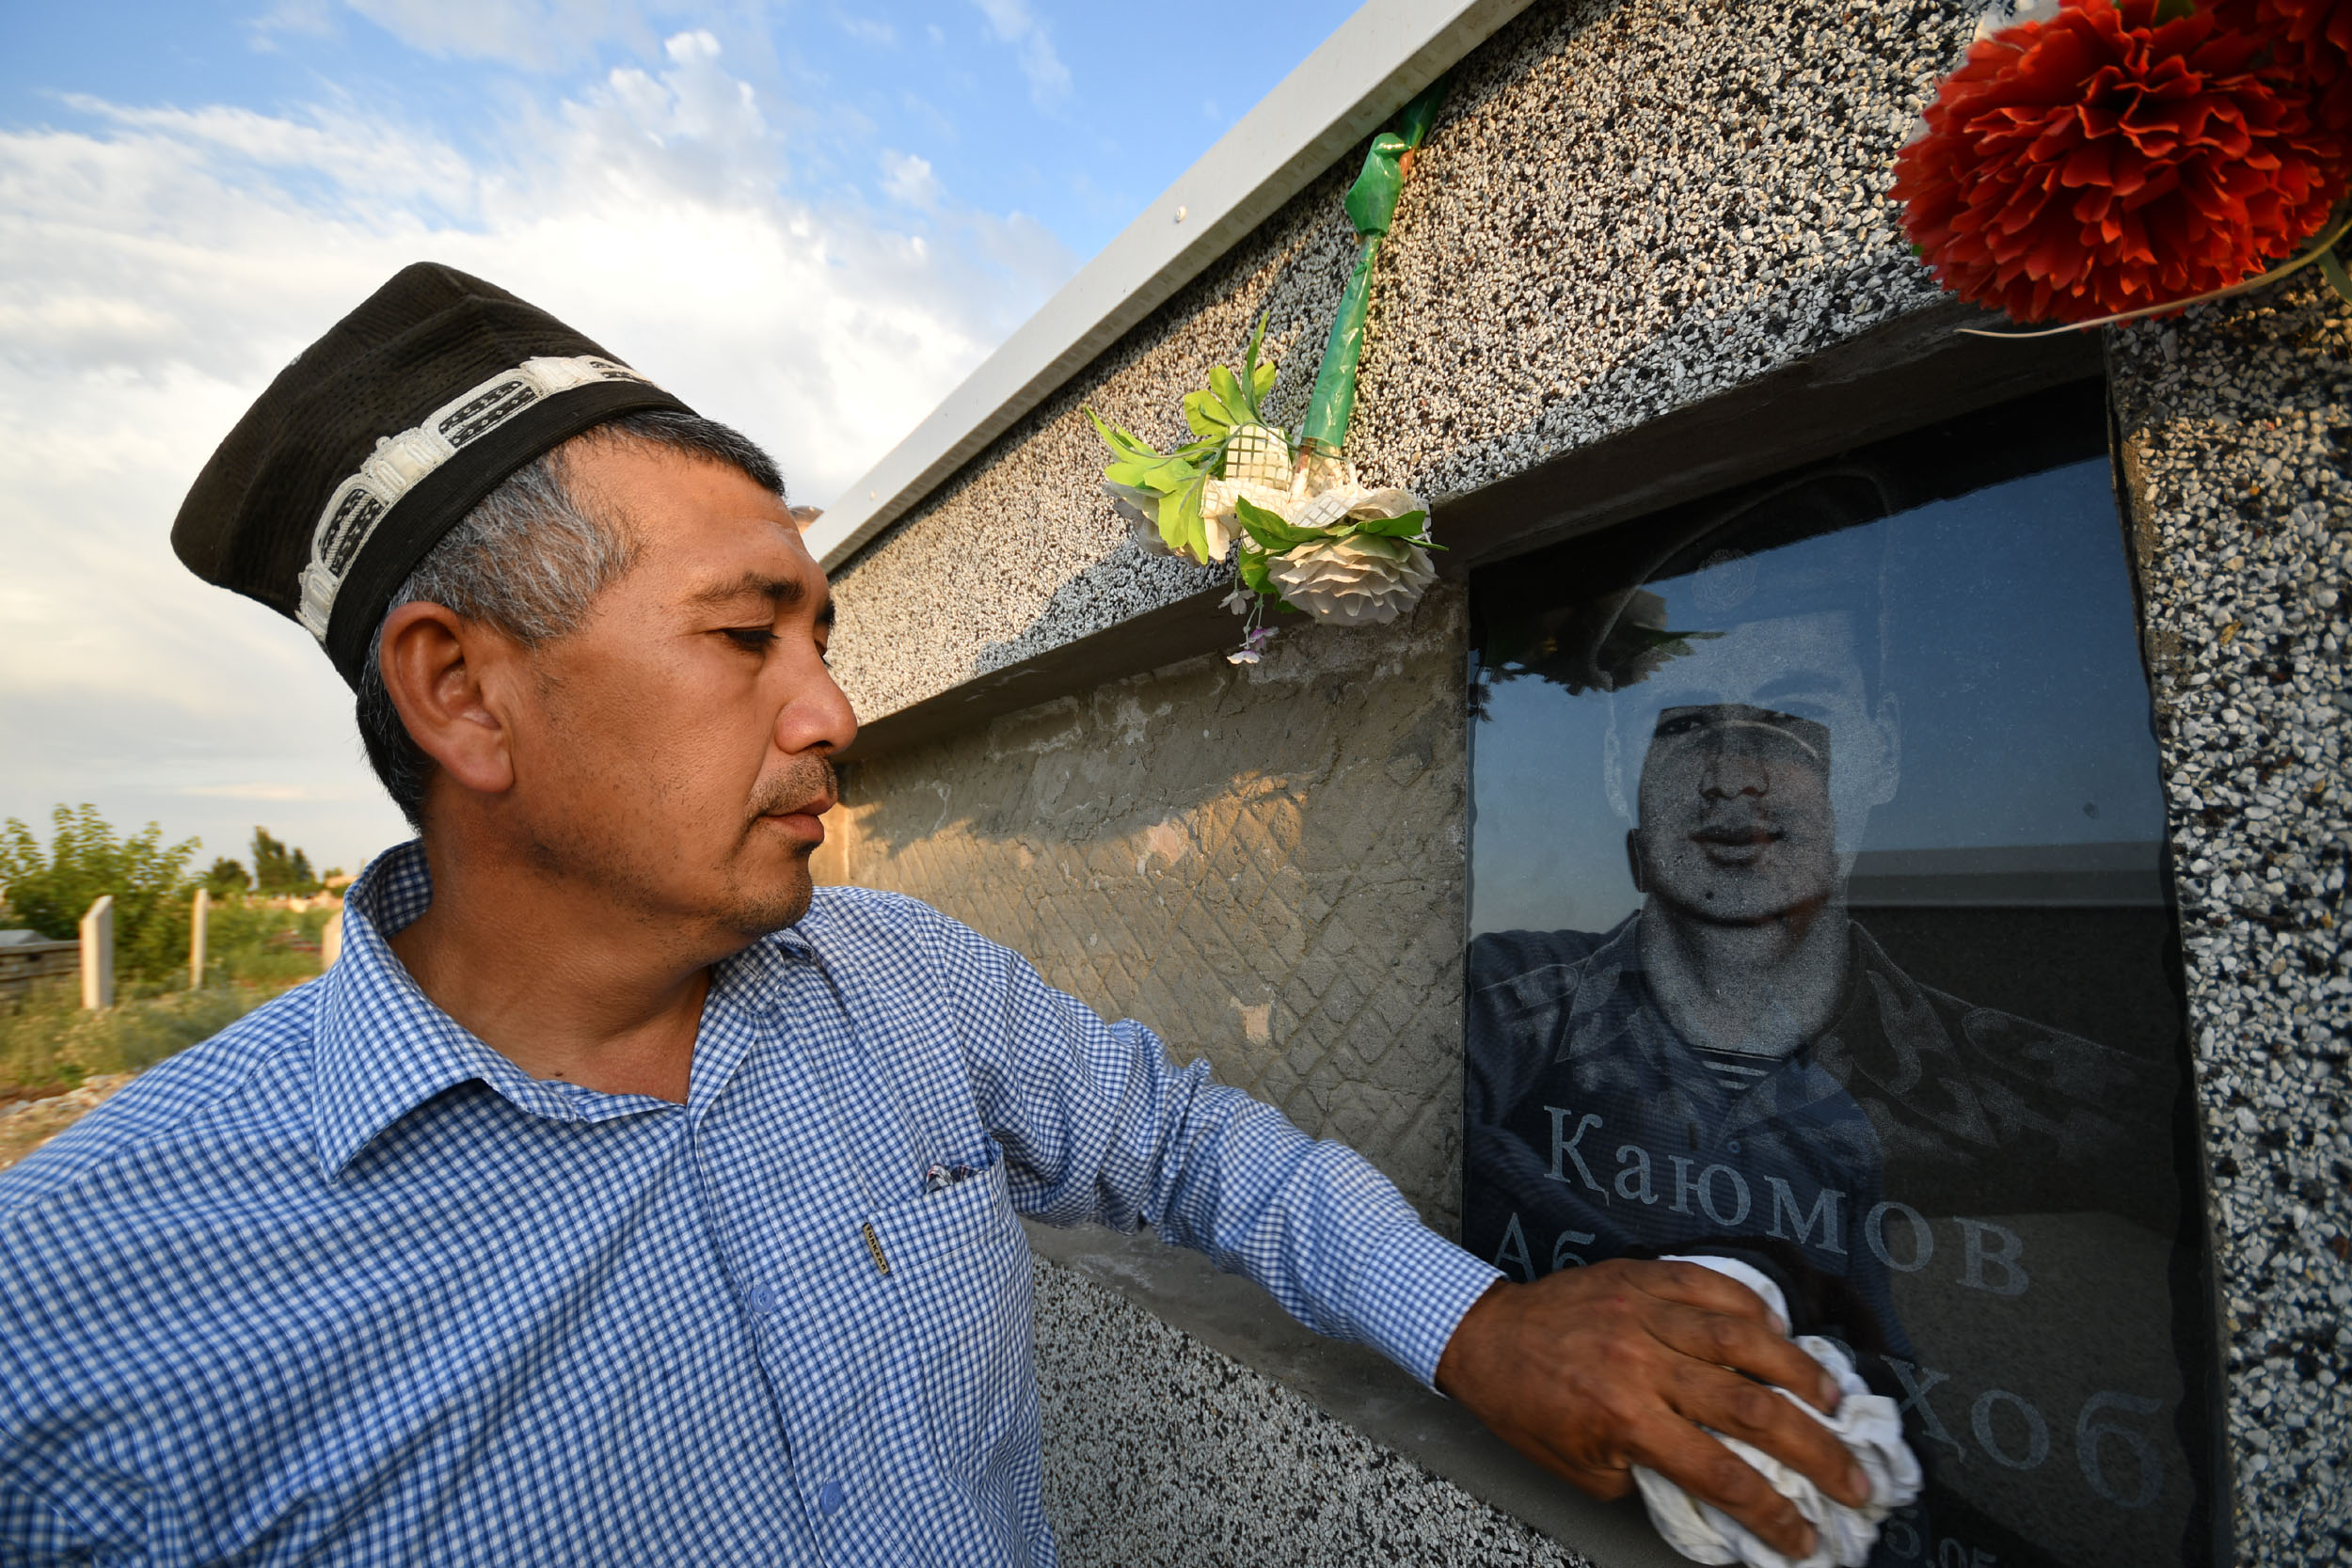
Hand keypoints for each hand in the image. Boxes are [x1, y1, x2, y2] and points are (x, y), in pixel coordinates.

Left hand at [1435, 1258, 1872, 1561]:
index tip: (1806, 1538)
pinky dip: (1753, 1307)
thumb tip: (1719, 1488)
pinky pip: (1711, 1285)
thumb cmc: (1527, 1409)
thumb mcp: (1584, 1468)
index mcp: (1624, 1418)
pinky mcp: (1640, 1275)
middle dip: (1814, 1451)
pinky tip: (1781, 1331)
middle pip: (1750, 1409)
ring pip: (1742, 1338)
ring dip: (1799, 1371)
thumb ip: (1652, 1476)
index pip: (1720, 1474)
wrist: (1480, 1335)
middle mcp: (1642, 1363)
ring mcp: (1644, 1311)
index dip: (1772, 1513)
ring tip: (1834, 1400)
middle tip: (1855, 1479)